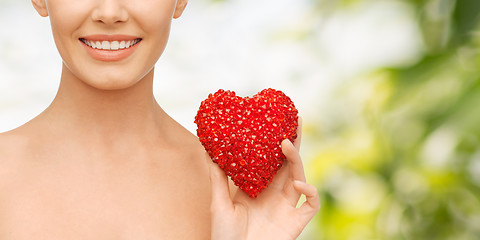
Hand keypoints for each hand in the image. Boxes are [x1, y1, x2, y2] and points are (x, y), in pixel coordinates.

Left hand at [208, 118, 319, 239]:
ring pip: (300, 176)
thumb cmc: (225, 235)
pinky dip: (310, 191)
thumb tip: (208, 149)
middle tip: (295, 120)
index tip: (276, 122)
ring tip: (286, 144)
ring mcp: (287, 207)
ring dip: (296, 160)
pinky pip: (311, 203)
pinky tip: (298, 183)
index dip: (275, 142)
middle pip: (288, 163)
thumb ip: (217, 177)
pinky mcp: (296, 221)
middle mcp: (275, 194)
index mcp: (259, 187)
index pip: (271, 160)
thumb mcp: (219, 203)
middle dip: (294, 142)